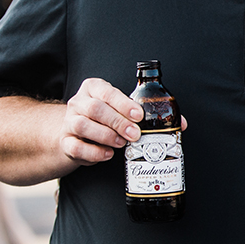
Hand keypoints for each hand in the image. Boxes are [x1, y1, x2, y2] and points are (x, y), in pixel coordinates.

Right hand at [60, 77, 185, 165]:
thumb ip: (147, 113)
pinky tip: (107, 154)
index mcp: (94, 89)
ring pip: (82, 125)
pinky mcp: (65, 142)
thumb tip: (179, 124)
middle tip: (135, 134)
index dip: (123, 103)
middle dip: (118, 122)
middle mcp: (79, 102)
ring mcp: (69, 122)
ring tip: (122, 144)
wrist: (74, 133)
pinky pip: (75, 146)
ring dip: (106, 136)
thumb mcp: (121, 110)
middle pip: (95, 109)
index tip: (139, 115)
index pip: (106, 91)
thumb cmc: (105, 118)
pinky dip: (93, 152)